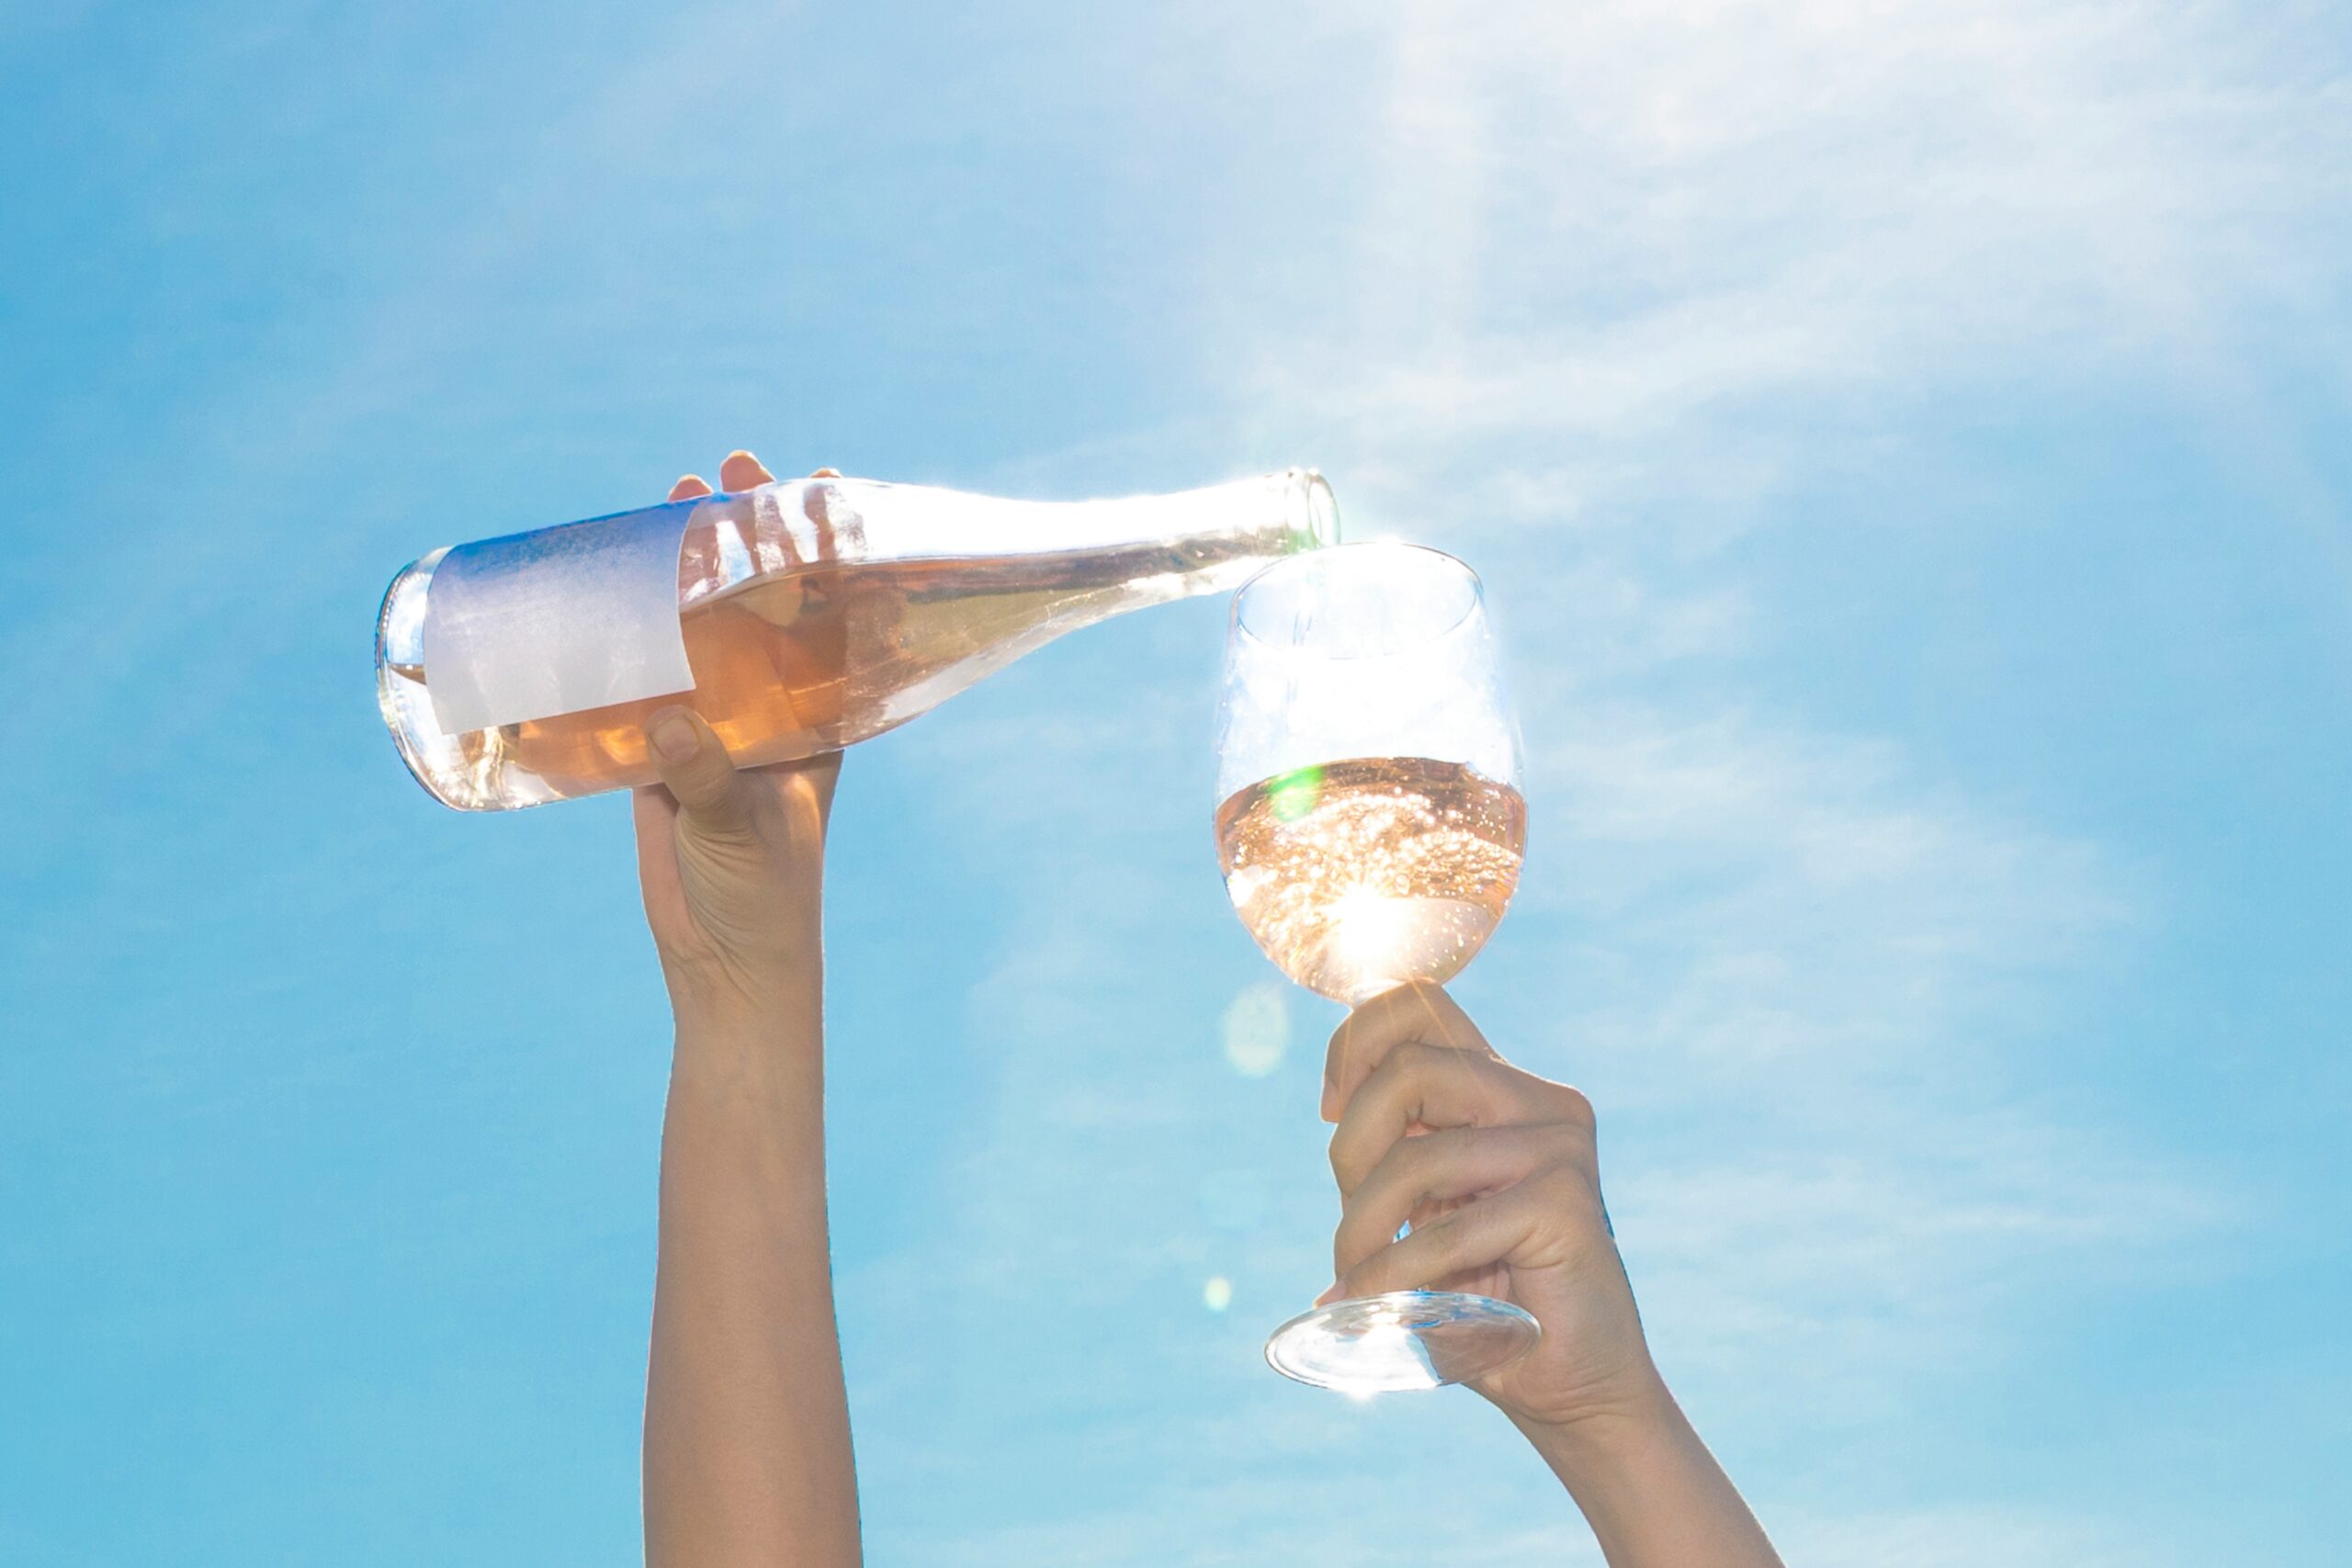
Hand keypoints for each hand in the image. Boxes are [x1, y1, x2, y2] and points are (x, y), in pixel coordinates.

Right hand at [633, 450, 842, 1027]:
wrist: (725, 964)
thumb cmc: (763, 898)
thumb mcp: (740, 833)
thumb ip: (706, 779)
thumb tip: (667, 724)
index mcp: (820, 719)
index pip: (840, 618)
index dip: (838, 554)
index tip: (827, 484)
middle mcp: (773, 708)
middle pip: (766, 602)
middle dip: (751, 537)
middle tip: (728, 473)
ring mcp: (717, 721)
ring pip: (705, 627)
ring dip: (689, 566)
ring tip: (671, 498)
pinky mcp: (663, 748)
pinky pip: (647, 673)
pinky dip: (630, 630)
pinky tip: (605, 580)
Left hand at [1319, 982, 1664, 1433]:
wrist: (1574, 1385)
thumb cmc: (1489, 1298)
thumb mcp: (1430, 1207)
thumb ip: (1401, 1151)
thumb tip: (1329, 1106)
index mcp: (1503, 1090)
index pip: (1418, 1004)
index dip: (1354, 1043)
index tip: (1329, 1111)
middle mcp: (1539, 1101)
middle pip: (1406, 1068)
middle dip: (1349, 1150)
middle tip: (1350, 1231)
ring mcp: (1559, 1146)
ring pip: (1417, 1158)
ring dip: (1363, 1231)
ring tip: (1358, 1283)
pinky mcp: (1565, 1201)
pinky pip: (1447, 1230)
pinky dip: (1395, 1274)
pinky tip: (1380, 1304)